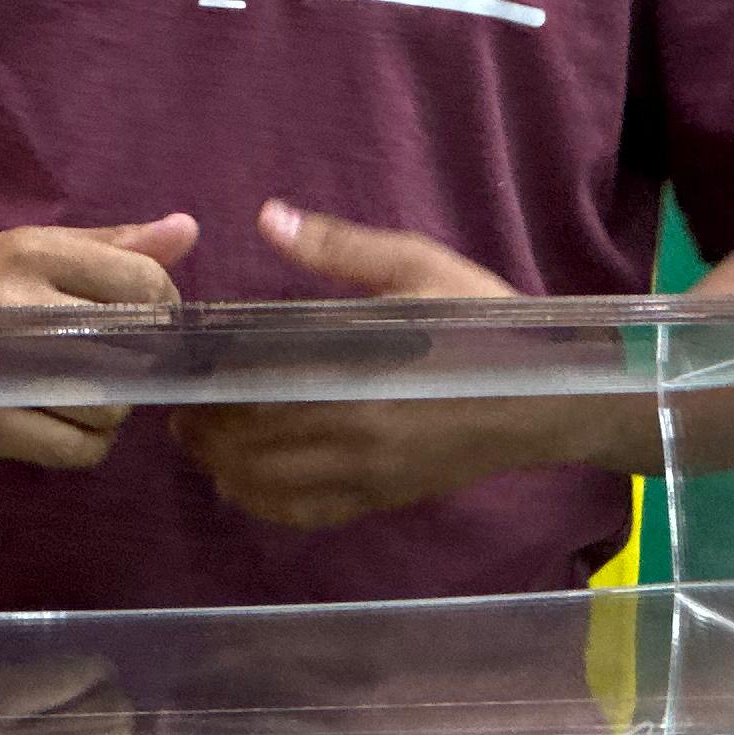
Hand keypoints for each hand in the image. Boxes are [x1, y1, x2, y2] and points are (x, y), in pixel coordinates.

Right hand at [0, 214, 195, 472]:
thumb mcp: (36, 250)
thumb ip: (113, 246)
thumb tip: (187, 232)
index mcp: (34, 251)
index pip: (142, 281)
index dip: (164, 308)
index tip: (148, 322)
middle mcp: (17, 304)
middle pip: (133, 349)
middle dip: (138, 362)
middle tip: (116, 361)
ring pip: (109, 405)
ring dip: (112, 407)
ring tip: (86, 390)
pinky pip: (77, 449)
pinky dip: (88, 443)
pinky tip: (69, 421)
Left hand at [174, 201, 542, 529]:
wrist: (550, 396)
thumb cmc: (486, 324)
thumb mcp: (419, 267)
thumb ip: (339, 248)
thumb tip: (267, 219)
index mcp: (354, 371)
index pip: (252, 384)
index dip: (206, 380)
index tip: (184, 364)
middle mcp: (350, 433)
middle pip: (244, 442)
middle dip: (202, 425)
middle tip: (183, 401)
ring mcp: (364, 475)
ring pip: (262, 486)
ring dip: (220, 465)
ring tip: (202, 438)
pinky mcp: (378, 501)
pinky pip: (301, 515)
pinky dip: (260, 501)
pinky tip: (244, 480)